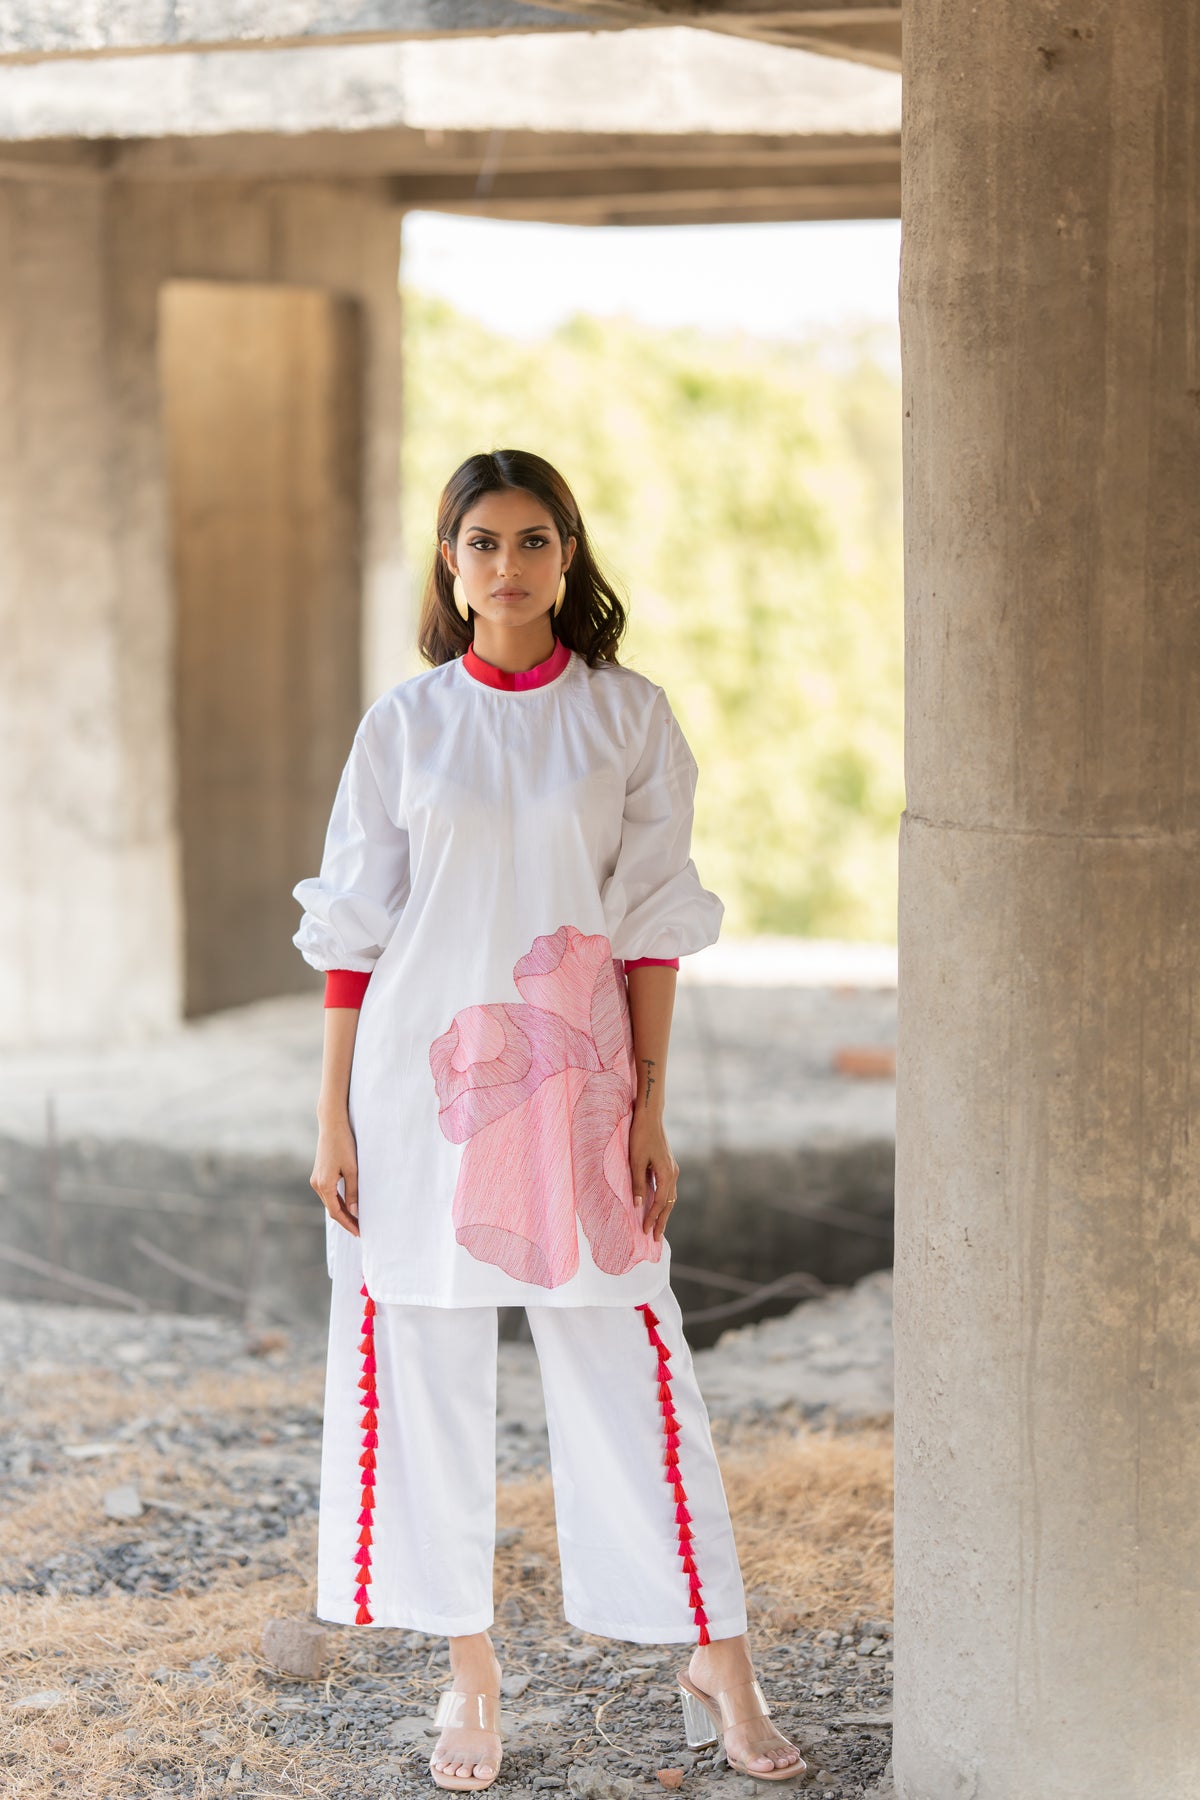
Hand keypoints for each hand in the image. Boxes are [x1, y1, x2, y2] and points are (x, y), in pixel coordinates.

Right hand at [311, 1116, 360, 1236]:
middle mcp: (316, 1184)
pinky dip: (337, 1201)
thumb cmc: (344, 1145)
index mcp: (324, 1185)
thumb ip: (353, 1192)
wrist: (332, 1125)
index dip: (348, 1223)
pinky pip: (328, 1193)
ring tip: (356, 1219)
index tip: (359, 1232)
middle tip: (360, 1229)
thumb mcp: (352, 1170)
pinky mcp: (318, 1174)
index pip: (336, 1212)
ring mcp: (316, 1179)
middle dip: (346, 1220)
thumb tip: (355, 1212)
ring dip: (342, 1211)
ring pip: (330, 1201)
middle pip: (332, 1209)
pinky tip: (347, 1204)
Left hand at [629, 1109, 678, 1241]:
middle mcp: (673, 1173)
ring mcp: (672, 1169)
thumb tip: (637, 1205)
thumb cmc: (640, 1136)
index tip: (645, 1232)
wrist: (650, 1116)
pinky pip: (668, 1188)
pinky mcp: (668, 1165)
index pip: (660, 1203)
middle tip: (656, 1239)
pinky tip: (658, 1205)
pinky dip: (663, 1200)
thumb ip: (637, 1183)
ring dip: (664, 1212)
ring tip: (658, 1227)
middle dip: (662, 1221)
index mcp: (666, 1174)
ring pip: (670, 1196)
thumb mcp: (635, 1161)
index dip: (652, 1218)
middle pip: (669, 1203)